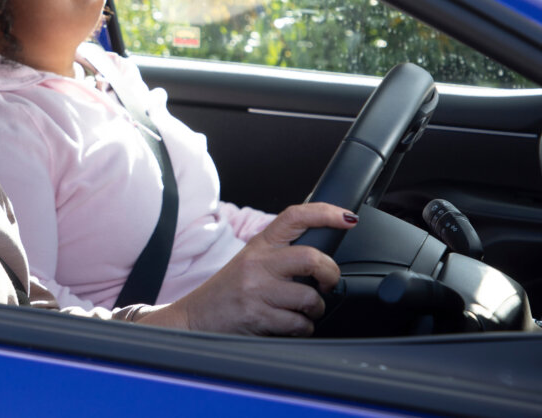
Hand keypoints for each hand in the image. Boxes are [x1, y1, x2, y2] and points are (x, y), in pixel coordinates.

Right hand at [135, 202, 357, 335]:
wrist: (194, 318)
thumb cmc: (227, 292)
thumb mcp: (250, 263)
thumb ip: (281, 256)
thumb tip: (321, 259)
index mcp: (259, 245)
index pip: (295, 217)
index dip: (326, 213)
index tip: (347, 218)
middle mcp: (257, 263)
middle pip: (312, 257)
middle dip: (331, 274)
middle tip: (326, 284)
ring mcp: (256, 290)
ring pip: (310, 297)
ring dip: (315, 310)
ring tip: (303, 312)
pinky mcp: (257, 316)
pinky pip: (298, 323)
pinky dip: (302, 328)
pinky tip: (290, 326)